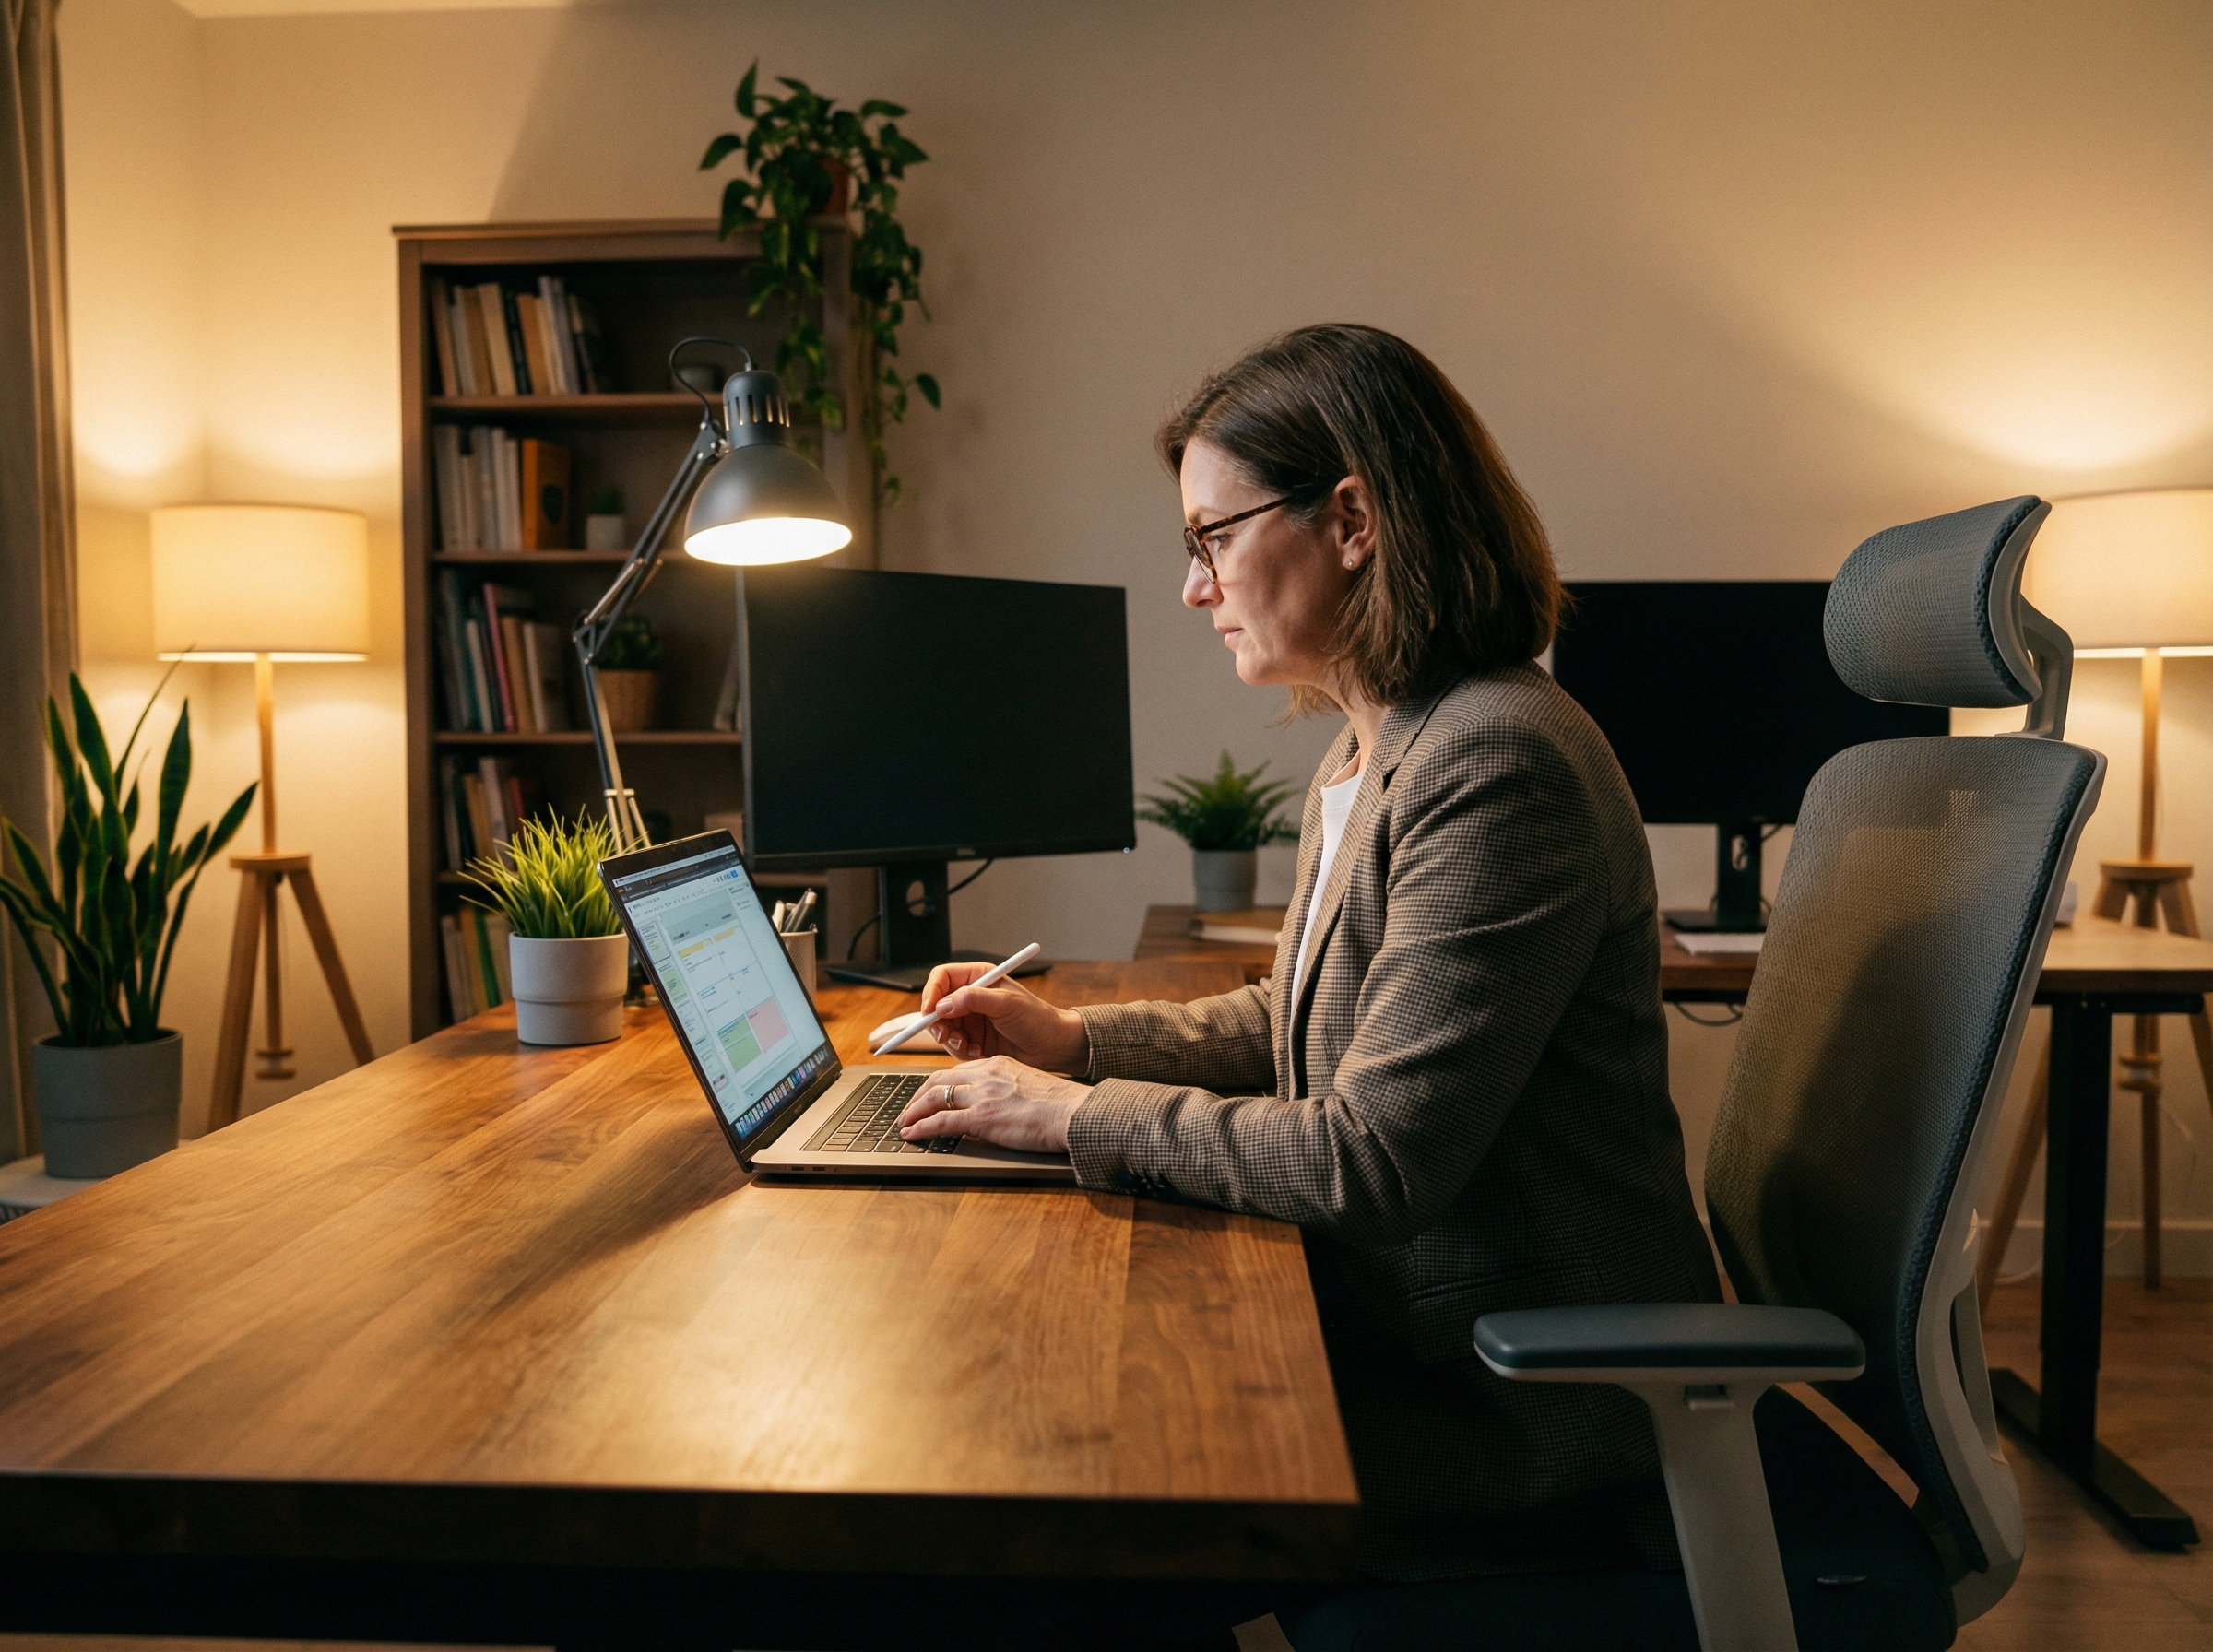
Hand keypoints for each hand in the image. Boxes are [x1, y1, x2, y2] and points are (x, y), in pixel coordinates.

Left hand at [896, 1056, 1088, 1154]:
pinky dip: (921, 1128)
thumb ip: (1008, 1092)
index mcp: (999, 1065)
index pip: (959, 1071)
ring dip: (913, 1111)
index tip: (930, 1094)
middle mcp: (986, 1075)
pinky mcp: (981, 1118)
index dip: (939, 1084)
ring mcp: (982, 1096)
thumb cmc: (1061, 1105)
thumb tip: (997, 1108)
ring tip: (904, 1123)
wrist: (1073, 1112)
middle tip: (909, 1108)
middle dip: (918, 1095)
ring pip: (934, 1098)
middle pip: (939, 1080)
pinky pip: (941, 1121)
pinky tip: (911, 1135)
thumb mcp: (1030, 1087)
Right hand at [919, 962, 1089, 1073]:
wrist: (1054, 1048)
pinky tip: (979, 1052)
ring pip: (942, 1028)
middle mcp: (971, 997)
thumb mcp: (1007, 1004)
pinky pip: (954, 1046)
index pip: (942, 977)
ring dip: (951, 1040)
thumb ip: (973, 999)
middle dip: (937, 1022)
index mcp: (979, 978)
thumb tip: (942, 1004)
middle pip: (936, 1005)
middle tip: (946, 1035)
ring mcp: (972, 1019)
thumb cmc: (1038, 1019)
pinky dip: (961, 1051)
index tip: (930, 1011)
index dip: (931, 992)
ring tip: (969, 1046)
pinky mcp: (974, 1040)